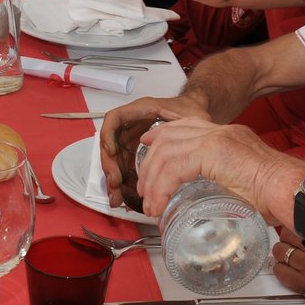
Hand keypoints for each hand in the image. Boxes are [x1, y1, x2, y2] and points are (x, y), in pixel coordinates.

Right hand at [97, 92, 209, 207]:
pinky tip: (124, 193)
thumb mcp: (192, 114)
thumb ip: (189, 126)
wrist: (195, 107)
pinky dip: (123, 179)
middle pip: (111, 143)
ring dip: (114, 176)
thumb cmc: (192, 107)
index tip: (111, 153)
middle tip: (115, 184)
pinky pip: (124, 164)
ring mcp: (132, 136)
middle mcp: (133, 123)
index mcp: (142, 110)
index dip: (109, 135)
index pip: (115, 119)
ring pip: (116, 157)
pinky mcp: (137, 148)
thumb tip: (191, 145)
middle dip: (110, 165)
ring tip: (117, 196)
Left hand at [135, 116, 297, 222]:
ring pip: (167, 151)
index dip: (161, 137)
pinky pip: (174, 167)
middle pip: (169, 136)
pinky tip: (160, 202)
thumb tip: (215, 201)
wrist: (295, 191)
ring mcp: (218, 139)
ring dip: (153, 179)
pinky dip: (162, 187)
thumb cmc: (280, 194)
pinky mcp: (214, 152)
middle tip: (145, 188)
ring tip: (150, 202)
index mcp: (229, 136)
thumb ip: (228, 181)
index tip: (148, 149)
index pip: (185, 127)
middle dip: (150, 163)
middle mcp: (222, 132)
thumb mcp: (246, 181)